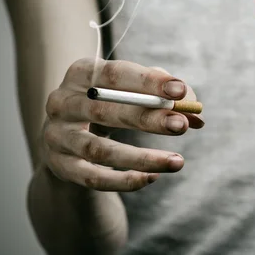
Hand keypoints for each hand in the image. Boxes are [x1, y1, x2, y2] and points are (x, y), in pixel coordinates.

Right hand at [42, 58, 203, 191]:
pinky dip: (125, 180)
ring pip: (99, 151)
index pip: (114, 74)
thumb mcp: (132, 93)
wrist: (69, 138)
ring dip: (142, 157)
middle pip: (105, 110)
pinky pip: (93, 178)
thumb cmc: (111, 106)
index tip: (180, 90)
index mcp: (81, 74)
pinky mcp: (61, 166)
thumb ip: (164, 97)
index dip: (148, 81)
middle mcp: (62, 102)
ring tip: (177, 162)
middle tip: (182, 125)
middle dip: (147, 118)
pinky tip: (151, 178)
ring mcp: (57, 136)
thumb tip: (196, 111)